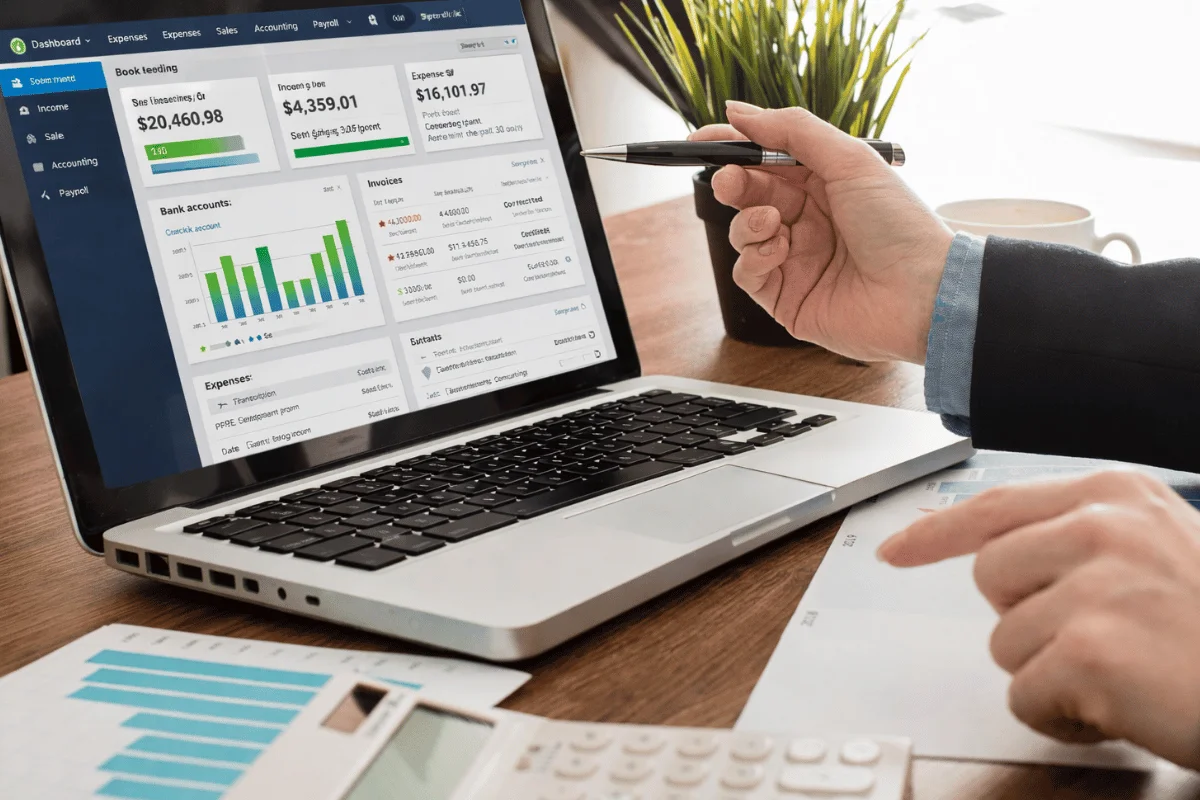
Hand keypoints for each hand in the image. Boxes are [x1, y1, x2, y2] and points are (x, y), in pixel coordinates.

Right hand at [691, 101, 952, 362]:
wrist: (922, 294)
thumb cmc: (899, 226)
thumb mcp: (849, 160)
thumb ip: (792, 131)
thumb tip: (739, 111)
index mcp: (825, 183)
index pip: (767, 159)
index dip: (733, 148)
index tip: (700, 140)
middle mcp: (808, 220)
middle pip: (750, 194)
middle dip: (734, 183)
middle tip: (730, 180)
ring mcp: (795, 260)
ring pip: (743, 233)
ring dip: (747, 223)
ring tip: (771, 223)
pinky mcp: (786, 298)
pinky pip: (748, 272)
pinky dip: (755, 257)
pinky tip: (780, 252)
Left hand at [877, 470, 1199, 768]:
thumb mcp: (1159, 551)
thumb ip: (1080, 539)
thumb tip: (989, 551)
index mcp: (1116, 493)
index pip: (995, 505)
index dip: (936, 533)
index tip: (896, 550)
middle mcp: (1104, 525)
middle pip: (989, 577)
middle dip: (1029, 618)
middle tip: (1102, 636)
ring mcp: (1097, 583)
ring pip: (1004, 642)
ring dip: (1051, 673)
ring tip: (1122, 673)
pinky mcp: (1090, 648)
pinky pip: (1024, 695)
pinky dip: (1063, 717)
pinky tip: (1121, 708)